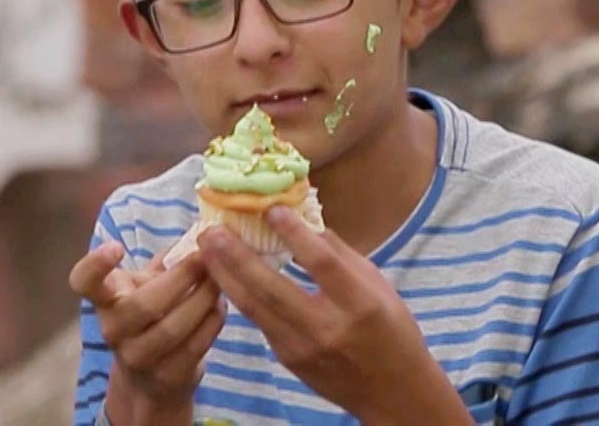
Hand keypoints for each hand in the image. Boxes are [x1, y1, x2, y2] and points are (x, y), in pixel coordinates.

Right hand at [68, 241, 223, 425]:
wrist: (150, 378)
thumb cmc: (154, 314)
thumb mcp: (152, 282)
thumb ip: (172, 258)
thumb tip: (206, 228)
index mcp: (106, 298)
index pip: (84, 282)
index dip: (95, 265)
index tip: (116, 246)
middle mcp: (113, 329)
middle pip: (143, 305)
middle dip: (182, 278)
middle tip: (208, 258)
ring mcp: (136, 357)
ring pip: (172, 329)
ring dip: (204, 299)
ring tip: (222, 280)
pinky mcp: (165, 377)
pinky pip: (194, 346)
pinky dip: (213, 321)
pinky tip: (221, 306)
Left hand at [199, 207, 472, 425]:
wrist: (392, 391)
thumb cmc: (392, 330)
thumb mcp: (379, 286)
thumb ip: (341, 256)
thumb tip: (306, 221)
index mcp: (359, 303)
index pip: (321, 262)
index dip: (294, 234)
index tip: (271, 208)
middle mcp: (327, 328)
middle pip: (274, 288)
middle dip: (238, 256)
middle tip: (213, 230)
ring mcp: (303, 347)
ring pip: (255, 307)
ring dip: (226, 276)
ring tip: (205, 249)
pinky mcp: (288, 359)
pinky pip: (260, 322)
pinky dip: (241, 296)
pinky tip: (225, 276)